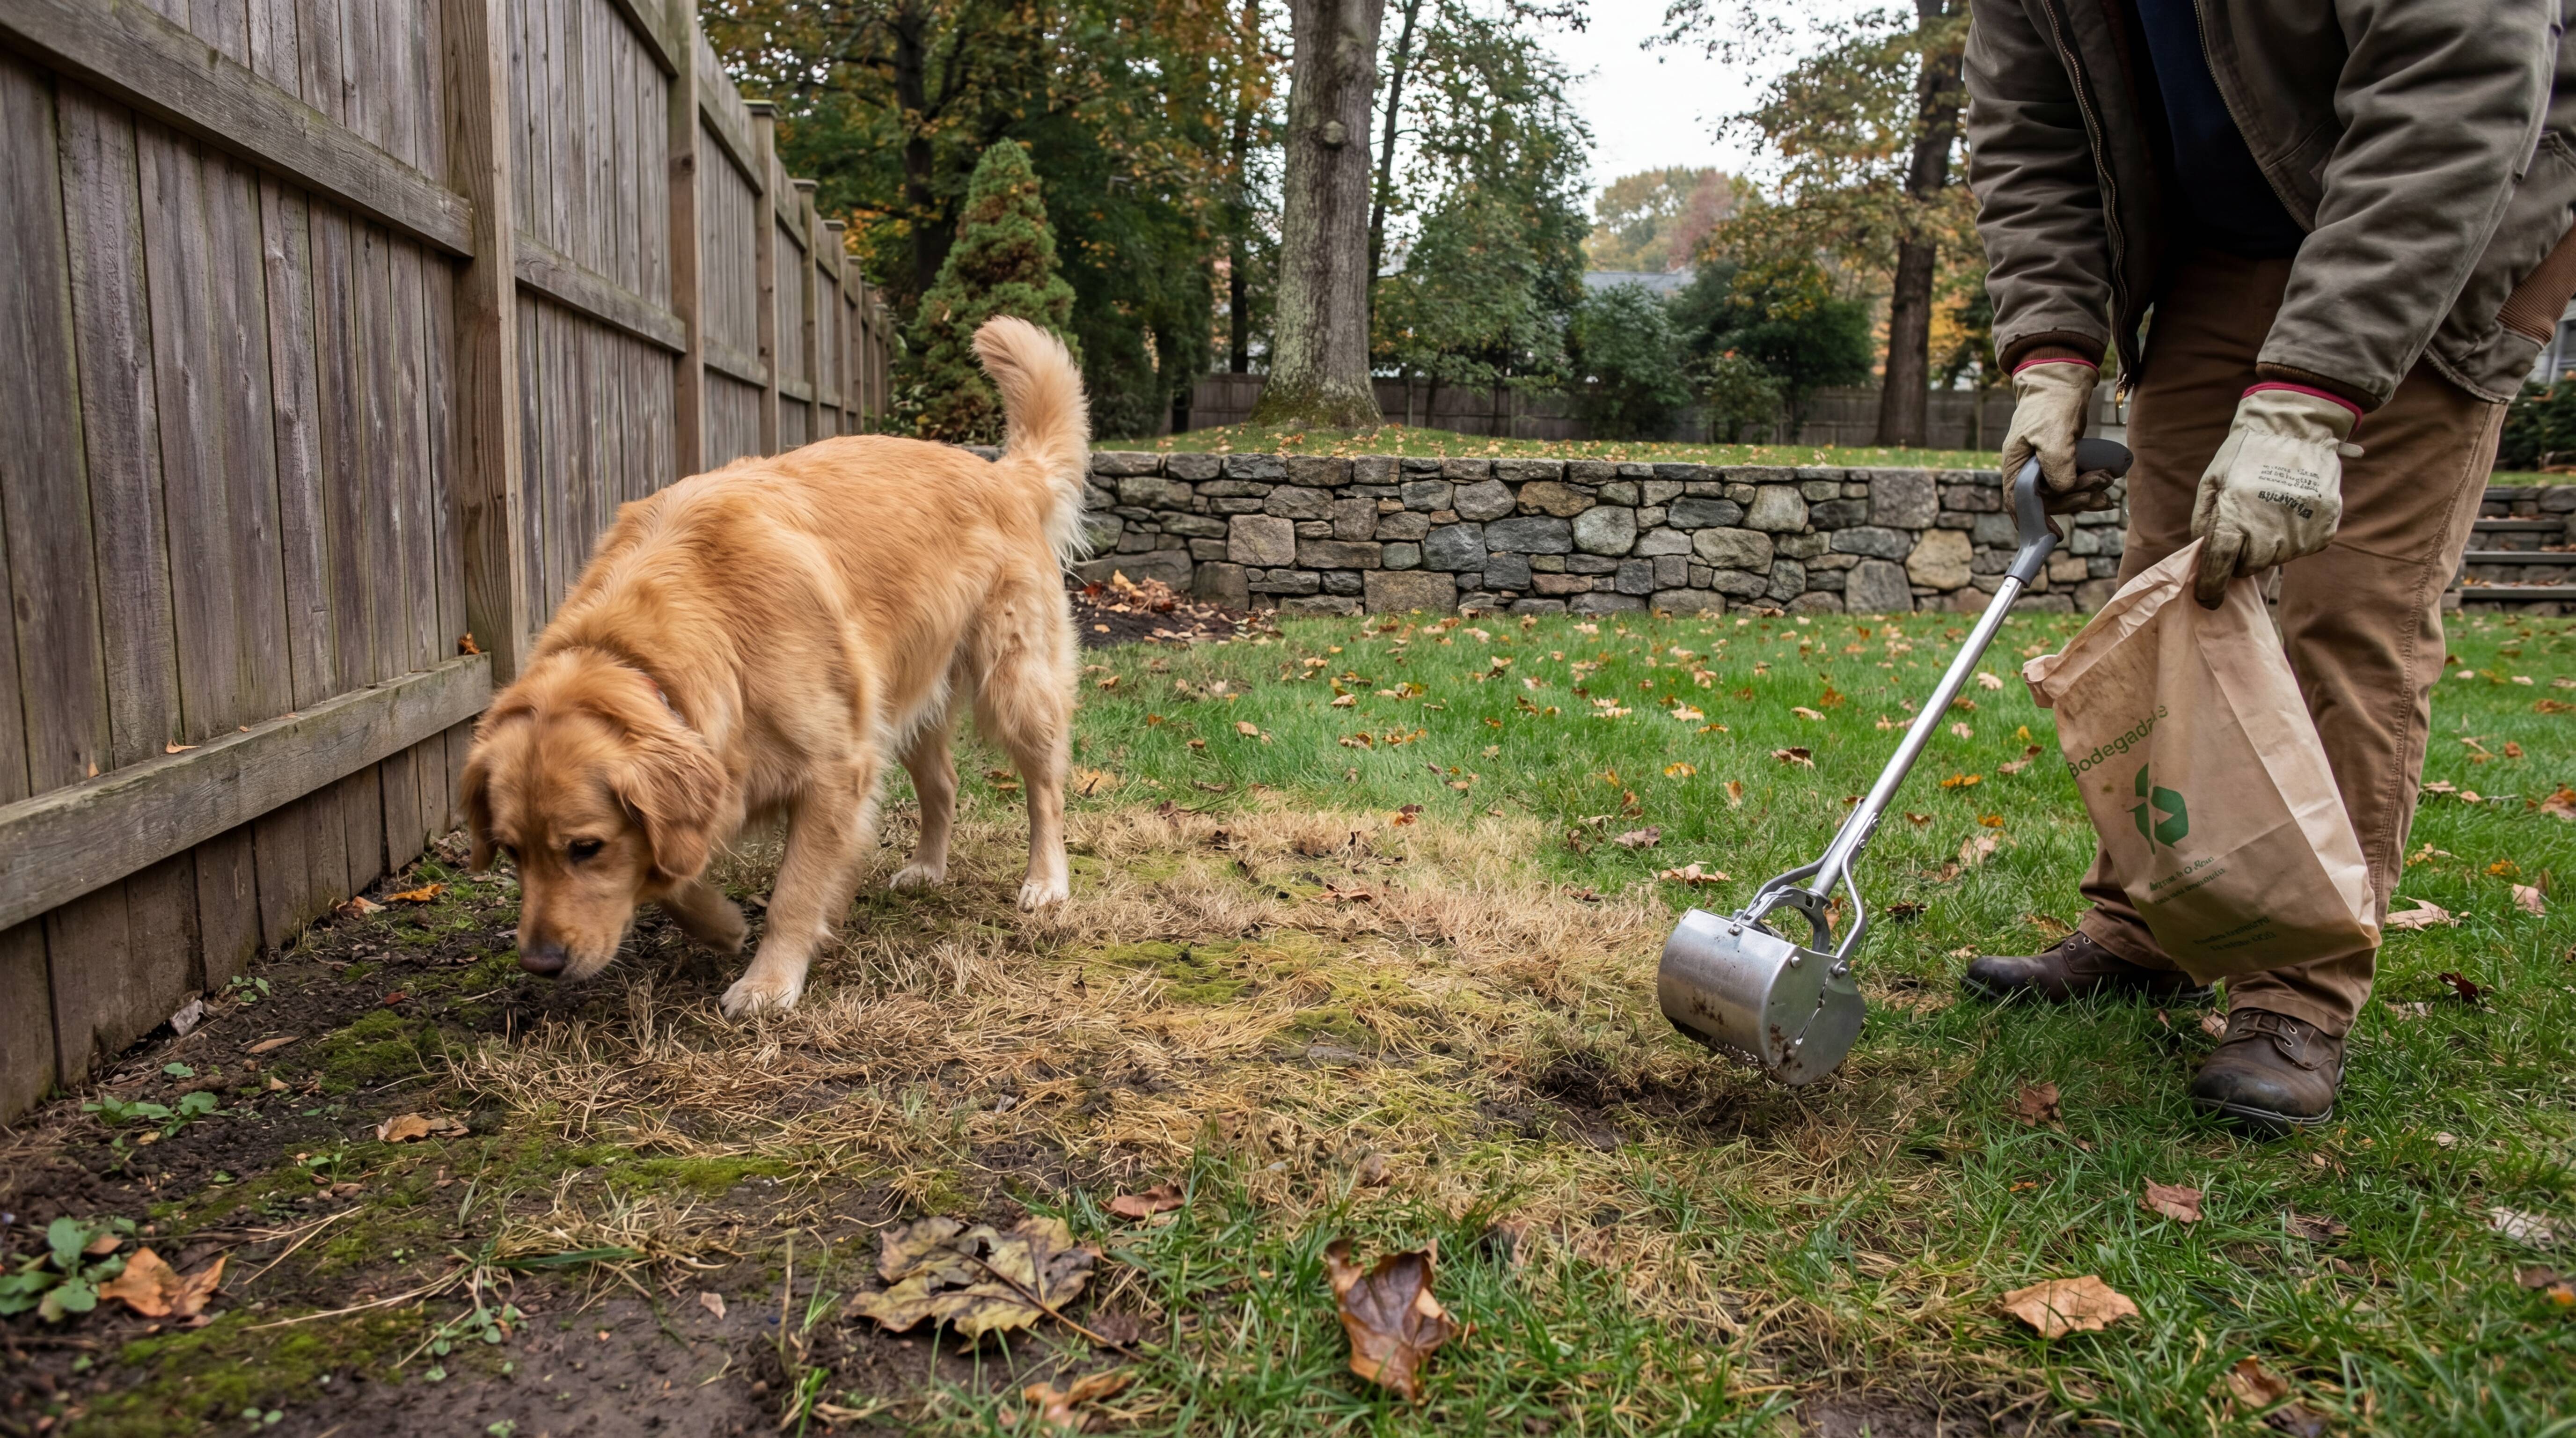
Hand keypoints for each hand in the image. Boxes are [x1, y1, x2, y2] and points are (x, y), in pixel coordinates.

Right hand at [1999, 359, 2116, 514]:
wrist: (2063, 381)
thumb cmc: (2051, 404)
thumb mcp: (2052, 433)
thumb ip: (2056, 464)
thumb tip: (2063, 490)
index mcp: (2015, 465)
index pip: (2018, 501)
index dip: (2034, 520)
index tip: (2053, 534)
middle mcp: (2027, 470)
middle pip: (2046, 500)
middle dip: (2073, 499)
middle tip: (2098, 490)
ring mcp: (2045, 467)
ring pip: (2063, 494)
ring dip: (2086, 493)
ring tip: (2106, 482)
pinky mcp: (2062, 462)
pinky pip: (2074, 483)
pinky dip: (2090, 487)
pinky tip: (2106, 486)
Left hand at [2188, 386, 2362, 607]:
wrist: (2296, 428)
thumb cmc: (2245, 454)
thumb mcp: (2212, 482)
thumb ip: (2204, 522)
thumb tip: (2203, 556)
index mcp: (2234, 517)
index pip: (2219, 565)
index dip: (2210, 587)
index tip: (2207, 600)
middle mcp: (2269, 530)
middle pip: (2250, 566)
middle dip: (2242, 555)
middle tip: (2246, 526)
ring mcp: (2300, 531)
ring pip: (2277, 559)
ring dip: (2269, 544)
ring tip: (2270, 510)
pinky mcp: (2324, 530)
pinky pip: (2302, 548)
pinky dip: (2294, 536)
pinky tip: (2290, 509)